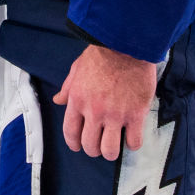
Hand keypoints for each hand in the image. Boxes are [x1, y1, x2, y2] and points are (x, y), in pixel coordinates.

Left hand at [53, 44, 156, 161]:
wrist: (126, 43)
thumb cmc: (102, 53)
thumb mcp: (78, 68)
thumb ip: (68, 87)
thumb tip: (58, 100)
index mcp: (77, 99)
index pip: (70, 133)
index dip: (74, 144)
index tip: (79, 146)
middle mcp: (94, 111)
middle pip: (90, 146)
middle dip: (93, 149)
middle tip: (99, 143)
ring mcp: (115, 114)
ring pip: (110, 151)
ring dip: (111, 151)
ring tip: (115, 142)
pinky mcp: (136, 114)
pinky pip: (133, 142)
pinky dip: (132, 143)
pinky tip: (131, 135)